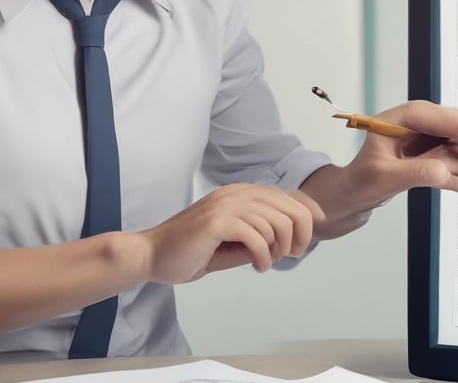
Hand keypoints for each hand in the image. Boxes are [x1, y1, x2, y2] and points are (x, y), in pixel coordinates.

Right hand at [138, 184, 323, 283]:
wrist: (151, 255)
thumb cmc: (191, 251)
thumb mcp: (233, 240)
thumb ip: (259, 235)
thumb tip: (289, 240)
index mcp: (240, 192)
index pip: (286, 197)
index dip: (305, 216)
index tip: (305, 239)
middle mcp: (236, 193)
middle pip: (288, 208)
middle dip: (298, 236)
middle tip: (289, 256)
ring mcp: (226, 205)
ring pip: (276, 223)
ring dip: (278, 249)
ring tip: (265, 262)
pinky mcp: (217, 222)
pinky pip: (257, 237)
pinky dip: (263, 256)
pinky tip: (257, 266)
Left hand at [354, 100, 457, 193]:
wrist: (355, 193)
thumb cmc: (361, 181)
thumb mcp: (383, 177)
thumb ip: (416, 172)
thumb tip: (445, 172)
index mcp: (403, 117)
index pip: (443, 116)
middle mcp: (423, 123)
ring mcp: (434, 139)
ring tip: (441, 177)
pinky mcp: (439, 154)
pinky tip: (445, 181)